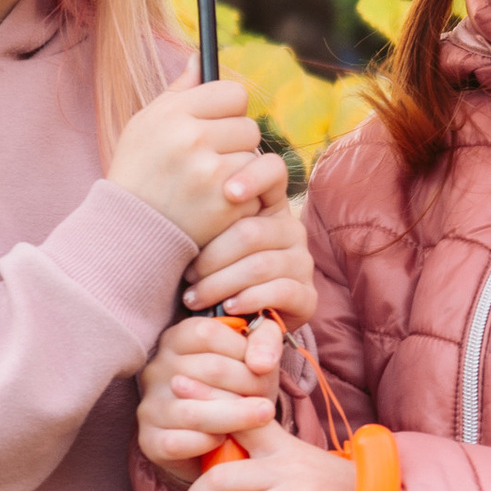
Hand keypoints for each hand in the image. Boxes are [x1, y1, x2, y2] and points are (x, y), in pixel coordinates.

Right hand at [109, 73, 278, 248]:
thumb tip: (201, 56)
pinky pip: (257, 190)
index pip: (233, 93)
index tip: (217, 126)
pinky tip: (217, 207)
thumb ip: (179, 91)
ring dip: (241, 173)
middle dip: (236, 145)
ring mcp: (210, 172)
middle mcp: (191, 138)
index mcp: (172, 114)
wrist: (129, 233)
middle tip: (210, 163)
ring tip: (210, 187)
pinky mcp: (226, 204)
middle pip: (249, 126)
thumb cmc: (138, 174)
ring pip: (255, 159)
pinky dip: (244, 201)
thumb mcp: (145, 125)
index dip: (229, 111)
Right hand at [139, 314, 282, 477]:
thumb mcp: (253, 356)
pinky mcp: (150, 440)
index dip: (244, 350)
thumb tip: (261, 364)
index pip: (208, 333)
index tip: (264, 368)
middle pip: (210, 370)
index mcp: (177, 339)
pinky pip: (179, 442)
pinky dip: (208, 442)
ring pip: (194, 410)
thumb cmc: (237, 389)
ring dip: (237, 415)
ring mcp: (150, 405)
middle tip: (269, 399)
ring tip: (263, 416)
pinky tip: (225, 440)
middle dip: (249, 385)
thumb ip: (264, 342)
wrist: (219, 441)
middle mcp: (157, 369)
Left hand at [186, 187, 315, 327]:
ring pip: (260, 265)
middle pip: (251, 232)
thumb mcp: (202, 241)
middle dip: (211, 257)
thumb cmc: (208, 272)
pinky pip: (280, 291)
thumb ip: (201, 216)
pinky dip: (249, 300)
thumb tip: (183, 189)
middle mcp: (290, 229)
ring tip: (195, 297)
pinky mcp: (307, 296)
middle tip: (186, 275)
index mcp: (268, 205)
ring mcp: (302, 262)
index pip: (273, 170)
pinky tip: (228, 307)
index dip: (253, 177)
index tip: (228, 193)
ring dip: (221, 284)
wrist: (233, 320)